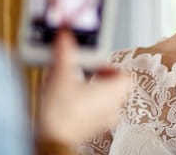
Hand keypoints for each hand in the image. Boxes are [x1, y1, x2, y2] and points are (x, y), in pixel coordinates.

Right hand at [39, 29, 130, 144]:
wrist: (50, 140)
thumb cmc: (61, 113)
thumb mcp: (61, 73)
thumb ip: (65, 51)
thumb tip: (65, 36)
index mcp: (114, 92)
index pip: (124, 75)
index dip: (110, 66)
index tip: (95, 63)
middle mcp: (113, 108)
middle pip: (115, 87)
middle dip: (99, 77)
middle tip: (83, 71)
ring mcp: (102, 122)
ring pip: (104, 101)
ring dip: (92, 91)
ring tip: (73, 85)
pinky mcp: (90, 130)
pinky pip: (94, 113)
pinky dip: (85, 105)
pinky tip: (67, 101)